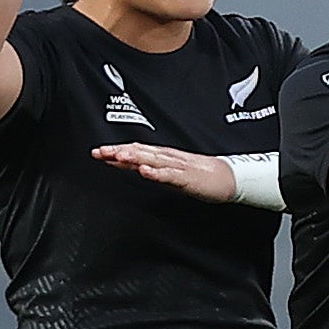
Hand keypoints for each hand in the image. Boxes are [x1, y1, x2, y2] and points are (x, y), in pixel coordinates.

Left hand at [93, 143, 236, 201]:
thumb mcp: (171, 172)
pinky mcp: (187, 177)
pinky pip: (170, 175)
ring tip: (117, 157)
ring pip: (152, 160)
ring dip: (134, 158)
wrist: (229, 178)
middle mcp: (168, 158)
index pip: (136, 151)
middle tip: (99, 152)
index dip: (116, 150)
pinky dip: (156, 173)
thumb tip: (133, 168)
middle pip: (140, 152)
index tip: (98, 152)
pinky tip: (145, 172)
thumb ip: (152, 169)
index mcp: (163, 157)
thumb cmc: (201, 176)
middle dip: (119, 152)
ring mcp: (178, 166)